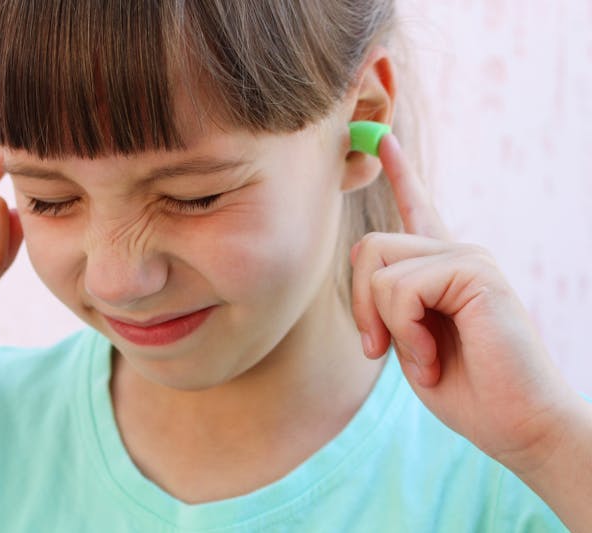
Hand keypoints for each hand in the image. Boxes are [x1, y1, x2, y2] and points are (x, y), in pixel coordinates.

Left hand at [350, 134, 573, 471]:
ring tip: (422, 358)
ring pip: (378, 267)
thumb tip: (368, 261)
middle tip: (379, 348)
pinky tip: (431, 359)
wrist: (518, 426)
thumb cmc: (466, 390)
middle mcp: (455, 252)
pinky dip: (403, 332)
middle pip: (368, 248)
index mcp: (442, 268)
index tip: (383, 138)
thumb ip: (390, 300)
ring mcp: (468, 256)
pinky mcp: (475, 271)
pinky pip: (400, 289)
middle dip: (359, 304)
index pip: (417, 209)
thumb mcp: (410, 341)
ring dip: (386, 325)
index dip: (400, 173)